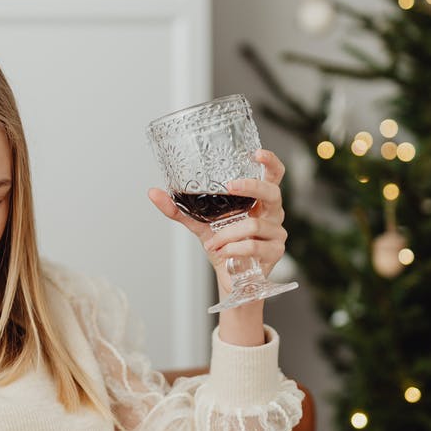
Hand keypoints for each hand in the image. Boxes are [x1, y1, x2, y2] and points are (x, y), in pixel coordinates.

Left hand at [148, 149, 288, 294]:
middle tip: (230, 186)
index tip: (255, 154)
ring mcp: (277, 232)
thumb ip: (180, 209)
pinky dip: (234, 249)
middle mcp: (272, 212)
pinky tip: (224, 252)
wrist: (231, 276)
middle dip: (251, 187)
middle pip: (273, 192)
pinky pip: (253, 246)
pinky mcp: (276, 251)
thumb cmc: (223, 244)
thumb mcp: (200, 223)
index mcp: (259, 200)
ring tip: (214, 242)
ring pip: (254, 224)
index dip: (269, 162)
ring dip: (228, 234)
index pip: (273, 175)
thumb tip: (153, 192)